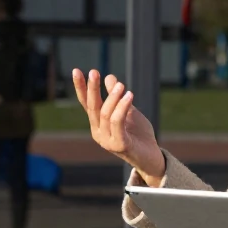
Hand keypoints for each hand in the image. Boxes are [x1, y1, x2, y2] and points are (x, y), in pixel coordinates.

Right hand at [72, 68, 164, 184]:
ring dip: (113, 97)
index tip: (76, 70)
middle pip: (92, 107)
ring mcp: (107, 140)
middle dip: (92, 88)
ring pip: (105, 114)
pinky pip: (118, 122)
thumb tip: (108, 77)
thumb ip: (117, 97)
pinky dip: (122, 107)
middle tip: (94, 72)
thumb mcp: (128, 110)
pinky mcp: (119, 145)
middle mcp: (98, 132)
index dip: (81, 88)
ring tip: (122, 85)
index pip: (86, 103)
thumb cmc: (139, 134)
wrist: (151, 157)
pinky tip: (129, 95)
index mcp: (98, 124)